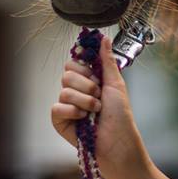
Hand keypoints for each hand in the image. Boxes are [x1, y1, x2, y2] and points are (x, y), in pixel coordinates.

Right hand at [51, 35, 139, 172]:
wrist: (117, 141)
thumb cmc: (120, 114)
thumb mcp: (115, 83)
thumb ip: (106, 60)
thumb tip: (103, 37)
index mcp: (88, 80)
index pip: (74, 62)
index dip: (85, 67)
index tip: (97, 76)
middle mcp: (76, 91)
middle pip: (67, 74)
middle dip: (87, 84)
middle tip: (99, 95)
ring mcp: (67, 106)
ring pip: (64, 90)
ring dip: (85, 100)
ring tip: (96, 110)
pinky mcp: (59, 121)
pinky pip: (57, 107)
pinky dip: (73, 112)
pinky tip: (83, 119)